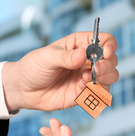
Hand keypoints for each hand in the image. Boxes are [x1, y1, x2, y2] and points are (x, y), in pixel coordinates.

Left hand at [2, 32, 117, 111]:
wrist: (23, 89)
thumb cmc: (33, 67)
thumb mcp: (47, 57)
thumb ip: (65, 57)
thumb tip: (83, 54)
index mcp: (80, 45)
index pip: (104, 41)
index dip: (109, 46)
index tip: (106, 53)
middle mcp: (87, 61)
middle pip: (111, 61)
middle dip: (107, 66)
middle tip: (96, 71)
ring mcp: (86, 77)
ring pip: (110, 78)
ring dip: (104, 80)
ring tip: (86, 80)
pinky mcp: (83, 93)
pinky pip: (99, 94)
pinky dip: (94, 93)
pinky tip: (80, 90)